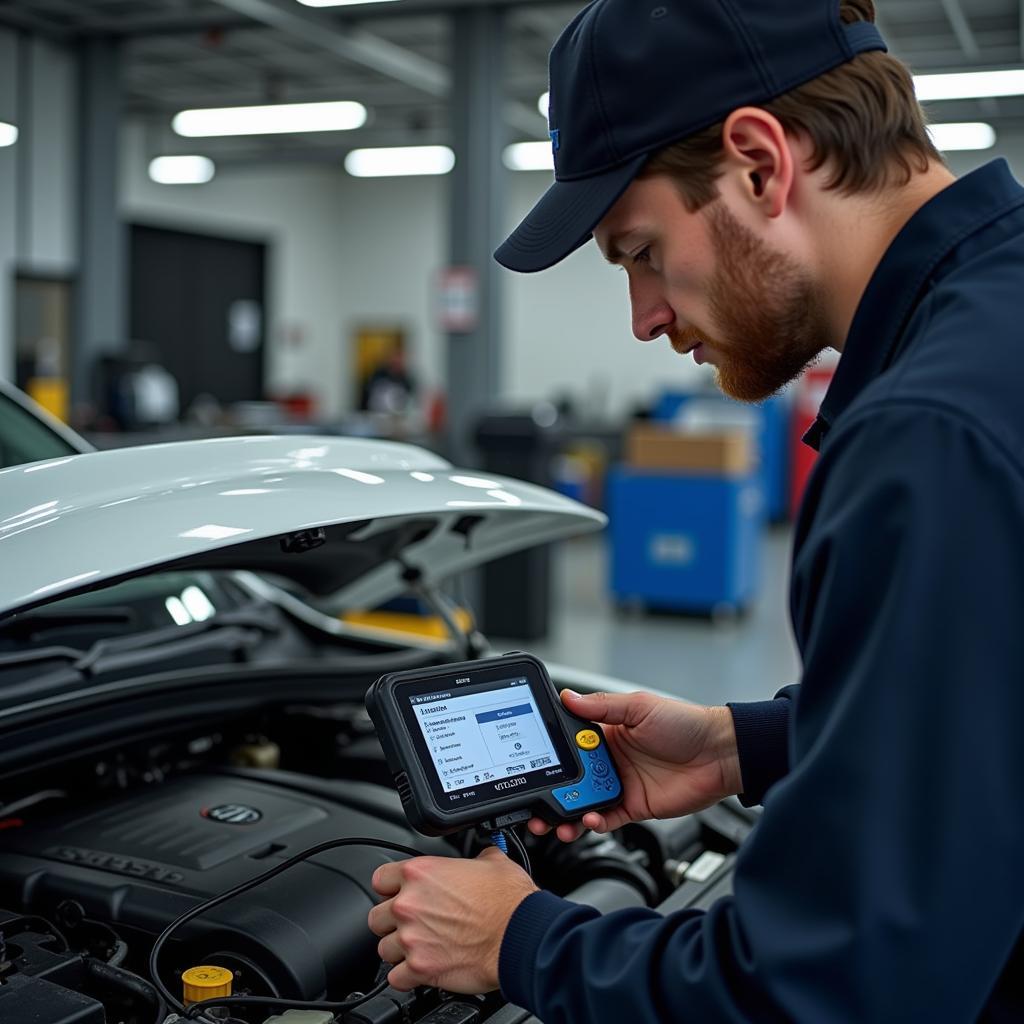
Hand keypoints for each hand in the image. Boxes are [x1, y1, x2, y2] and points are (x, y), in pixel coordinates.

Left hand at [367, 847, 537, 992]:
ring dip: (400, 950)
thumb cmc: (509, 902)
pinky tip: (422, 969)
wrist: (520, 936)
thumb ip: (474, 858)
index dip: (391, 888)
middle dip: (393, 922)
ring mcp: (412, 939)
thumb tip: (478, 859)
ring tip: (420, 948)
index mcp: (421, 873)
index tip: (400, 895)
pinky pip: (396, 978)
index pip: (380, 879)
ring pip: (384, 949)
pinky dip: (407, 977)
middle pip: (377, 917)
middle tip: (414, 924)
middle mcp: (409, 904)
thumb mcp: (492, 862)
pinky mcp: (421, 969)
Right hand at [530, 689, 741, 841]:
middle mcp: (610, 759)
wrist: (719, 754)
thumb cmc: (685, 724)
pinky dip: (594, 823)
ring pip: (583, 802)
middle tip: (535, 802)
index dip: (552, 755)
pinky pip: (607, 818)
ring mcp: (622, 784)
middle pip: (571, 778)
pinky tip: (589, 820)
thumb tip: (568, 696)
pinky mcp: (634, 806)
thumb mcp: (639, 707)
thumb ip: (602, 707)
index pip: (570, 744)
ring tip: (554, 821)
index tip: (534, 762)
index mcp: (607, 733)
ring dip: (566, 813)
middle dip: (551, 791)